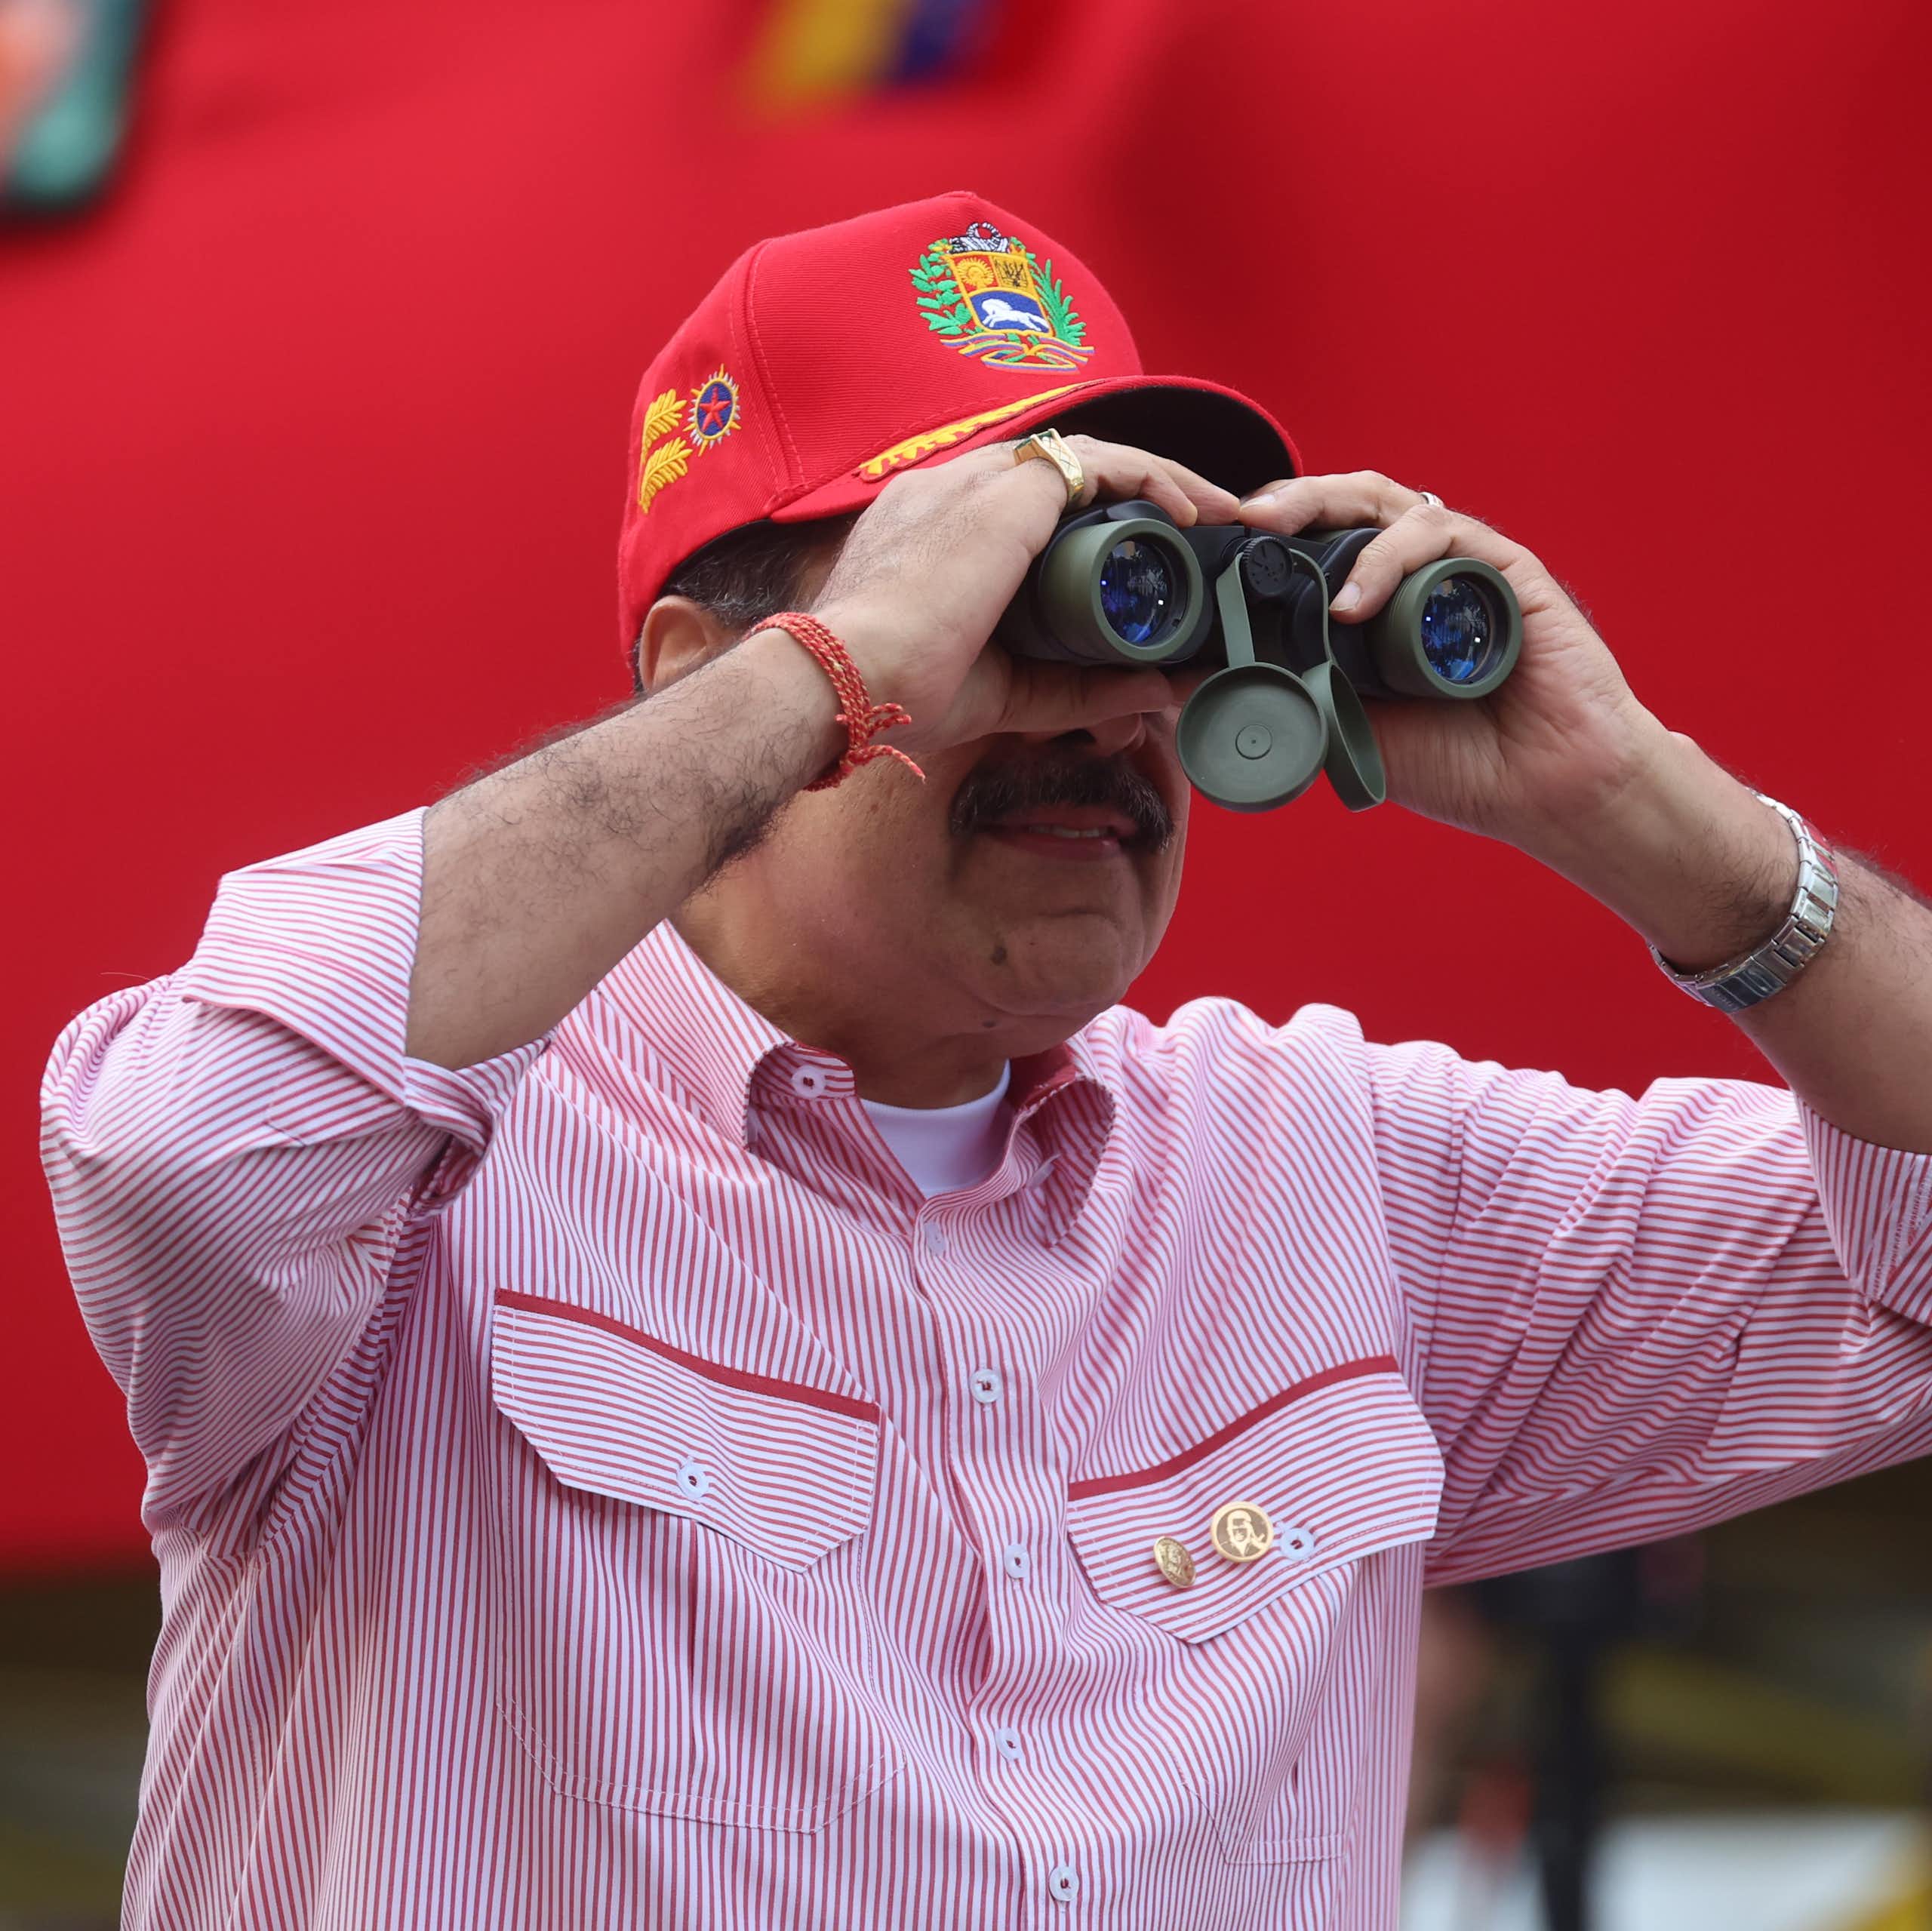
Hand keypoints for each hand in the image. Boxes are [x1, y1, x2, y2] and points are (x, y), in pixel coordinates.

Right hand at [811, 434, 1239, 763]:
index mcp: (941, 529)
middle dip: (1143, 495)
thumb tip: (1158, 691)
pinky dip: (1152, 480)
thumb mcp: (1012, 692)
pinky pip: (1099, 464)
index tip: (1149, 554)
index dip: (1097, 521)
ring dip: (1162, 483)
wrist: (846, 681)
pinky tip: (1188, 513)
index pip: (1033, 505)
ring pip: (1092, 458)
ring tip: (1213, 516)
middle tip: (1201, 529)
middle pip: (1069, 473)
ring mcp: (978, 481)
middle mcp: (956, 489)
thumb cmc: (898, 693)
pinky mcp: (1006, 492)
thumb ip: (1082, 688)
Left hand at [1236, 471, 1668, 844]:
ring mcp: (1460, 567)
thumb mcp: (1343, 732)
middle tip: (1242, 520)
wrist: (1547, 790)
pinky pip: (1439, 536)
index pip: (1318, 542)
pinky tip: (1353, 603)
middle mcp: (1417, 575)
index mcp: (1379, 606)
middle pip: (1346, 506)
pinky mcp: (1504, 570)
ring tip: (1282, 548)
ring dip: (1327, 514)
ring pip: (1386, 503)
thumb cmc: (1459, 764)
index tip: (1215, 548)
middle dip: (1289, 501)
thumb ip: (1279, 700)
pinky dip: (1388, 559)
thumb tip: (1180, 686)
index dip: (1270, 535)